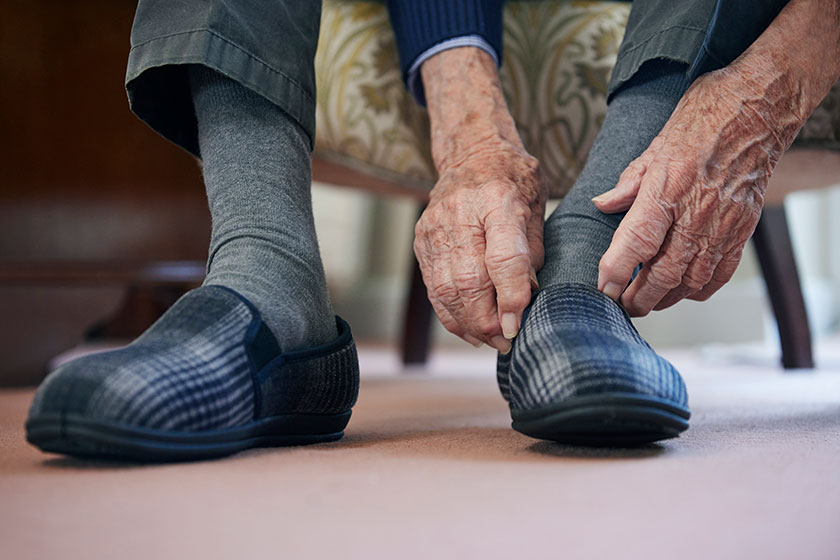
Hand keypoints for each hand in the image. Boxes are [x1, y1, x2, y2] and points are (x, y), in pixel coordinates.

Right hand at [415, 140, 544, 352]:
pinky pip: (434, 289)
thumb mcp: (536, 206)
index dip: (510, 297)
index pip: (503, 257)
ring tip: (490, 341)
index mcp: (498, 200)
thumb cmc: (512, 180)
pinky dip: (451, 315)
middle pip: (469, 281)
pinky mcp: (422, 241)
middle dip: (488, 321)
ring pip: (446, 290)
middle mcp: (460, 214)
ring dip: (469, 324)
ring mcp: (435, 228)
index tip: (517, 326)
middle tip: (507, 341)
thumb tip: (527, 298)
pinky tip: (470, 329)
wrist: (471, 153)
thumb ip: (533, 253)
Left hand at [593, 65, 794, 315]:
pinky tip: (686, 290)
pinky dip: (700, 289)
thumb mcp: (657, 144)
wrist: (761, 107)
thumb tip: (602, 204)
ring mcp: (723, 223)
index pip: (636, 242)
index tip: (603, 288)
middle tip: (622, 305)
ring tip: (648, 302)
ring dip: (667, 298)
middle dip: (639, 297)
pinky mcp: (743, 227)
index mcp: (668, 187)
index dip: (617, 271)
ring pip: (691, 279)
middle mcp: (696, 211)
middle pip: (663, 272)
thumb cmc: (707, 116)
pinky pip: (721, 272)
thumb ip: (629, 182)